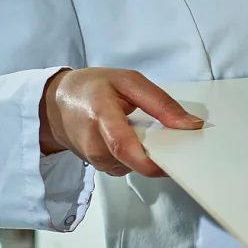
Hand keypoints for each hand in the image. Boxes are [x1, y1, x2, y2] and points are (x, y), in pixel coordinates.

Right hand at [39, 68, 202, 177]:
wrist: (57, 103)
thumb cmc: (93, 88)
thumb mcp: (129, 81)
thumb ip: (160, 102)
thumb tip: (191, 124)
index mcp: (101, 116)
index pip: (123, 146)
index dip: (150, 160)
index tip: (175, 161)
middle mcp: (94, 144)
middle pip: (132, 160)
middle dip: (159, 155)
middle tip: (178, 142)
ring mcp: (94, 159)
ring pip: (132, 166)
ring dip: (149, 155)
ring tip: (154, 134)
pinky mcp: (98, 166)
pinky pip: (127, 166)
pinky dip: (139, 157)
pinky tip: (140, 141)